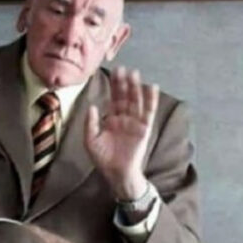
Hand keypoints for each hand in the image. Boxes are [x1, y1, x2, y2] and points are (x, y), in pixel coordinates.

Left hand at [85, 67, 158, 199]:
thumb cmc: (103, 159)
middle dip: (124, 82)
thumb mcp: (91, 141)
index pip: (113, 98)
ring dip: (136, 87)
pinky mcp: (144, 128)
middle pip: (125, 96)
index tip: (113, 71)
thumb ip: (91, 123)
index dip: (114, 85)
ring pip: (136, 100)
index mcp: (111, 118)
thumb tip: (92, 105)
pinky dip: (150, 99)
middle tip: (122, 68)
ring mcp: (135, 122)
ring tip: (134, 73)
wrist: (117, 174)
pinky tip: (151, 87)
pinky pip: (148, 111)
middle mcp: (124, 118)